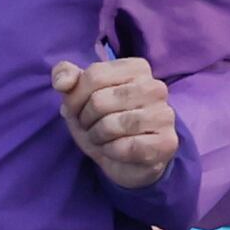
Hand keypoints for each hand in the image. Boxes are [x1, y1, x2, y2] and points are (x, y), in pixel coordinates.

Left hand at [53, 53, 178, 188]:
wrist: (126, 160)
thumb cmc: (102, 121)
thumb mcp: (79, 95)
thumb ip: (65, 76)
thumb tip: (62, 82)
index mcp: (137, 68)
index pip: (94, 75)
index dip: (74, 98)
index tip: (75, 110)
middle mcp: (155, 87)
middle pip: (99, 101)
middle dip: (85, 120)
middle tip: (91, 127)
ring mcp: (164, 115)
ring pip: (111, 125)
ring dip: (97, 137)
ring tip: (102, 139)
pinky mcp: (166, 143)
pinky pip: (126, 147)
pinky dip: (111, 152)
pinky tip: (115, 151)